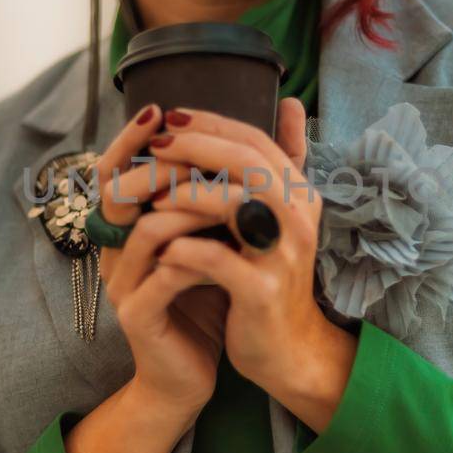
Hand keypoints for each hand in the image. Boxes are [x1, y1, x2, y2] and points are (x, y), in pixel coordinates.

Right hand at [91, 105, 226, 417]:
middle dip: (154, 161)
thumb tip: (258, 138)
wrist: (189, 377)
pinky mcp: (138, 316)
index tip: (161, 110)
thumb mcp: (220, 241)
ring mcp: (123, 284)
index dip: (131, 139)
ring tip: (226, 196)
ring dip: (186, 207)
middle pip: (115, 190)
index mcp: (132, 227)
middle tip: (190, 145)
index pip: (117, 170)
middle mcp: (119, 250)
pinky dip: (195, 257)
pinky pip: (162, 277)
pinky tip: (226, 251)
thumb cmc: (205, 301)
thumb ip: (229, 193)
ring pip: (145, 229)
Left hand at [145, 98, 331, 392]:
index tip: (170, 118)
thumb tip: (294, 103)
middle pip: (246, 162)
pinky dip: (183, 248)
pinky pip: (216, 258)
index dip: (211, 124)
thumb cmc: (269, 276)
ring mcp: (283, 254)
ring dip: (185, 193)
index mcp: (300, 195)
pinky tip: (160, 247)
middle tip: (156, 143)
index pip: (255, 141)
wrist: (286, 349)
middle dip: (195, 147)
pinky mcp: (261, 291)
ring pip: (233, 203)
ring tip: (152, 196)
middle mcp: (299, 218)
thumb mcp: (279, 218)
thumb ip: (280, 165)